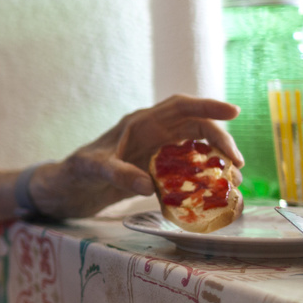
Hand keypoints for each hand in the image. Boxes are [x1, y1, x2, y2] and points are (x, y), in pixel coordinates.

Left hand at [28, 95, 241, 218]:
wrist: (65, 190)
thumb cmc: (75, 173)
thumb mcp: (93, 170)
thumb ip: (118, 174)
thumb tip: (148, 185)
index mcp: (139, 123)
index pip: (180, 107)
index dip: (207, 106)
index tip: (234, 112)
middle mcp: (152, 134)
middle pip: (195, 128)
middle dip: (220, 141)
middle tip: (237, 164)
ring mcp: (155, 153)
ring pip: (195, 150)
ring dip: (215, 163)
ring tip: (233, 183)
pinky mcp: (155, 172)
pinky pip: (186, 172)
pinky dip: (202, 181)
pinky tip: (214, 196)